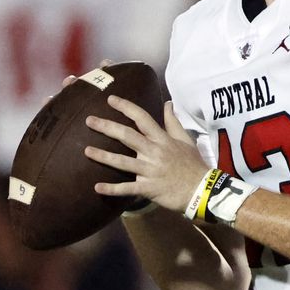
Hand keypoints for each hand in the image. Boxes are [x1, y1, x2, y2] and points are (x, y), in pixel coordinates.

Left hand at [84, 98, 210, 212]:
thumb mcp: (186, 139)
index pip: (142, 118)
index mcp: (162, 139)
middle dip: (107, 127)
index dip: (125, 107)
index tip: (110, 99)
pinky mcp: (148, 189)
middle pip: (127, 136)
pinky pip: (127, 189)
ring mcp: (150, 171)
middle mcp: (153, 152)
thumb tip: (168, 103)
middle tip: (89, 120)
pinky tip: (97, 187)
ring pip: (122, 162)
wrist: (203, 190)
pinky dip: (112, 189)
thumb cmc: (193, 164)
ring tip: (86, 151)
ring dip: (103, 156)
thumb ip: (173, 122)